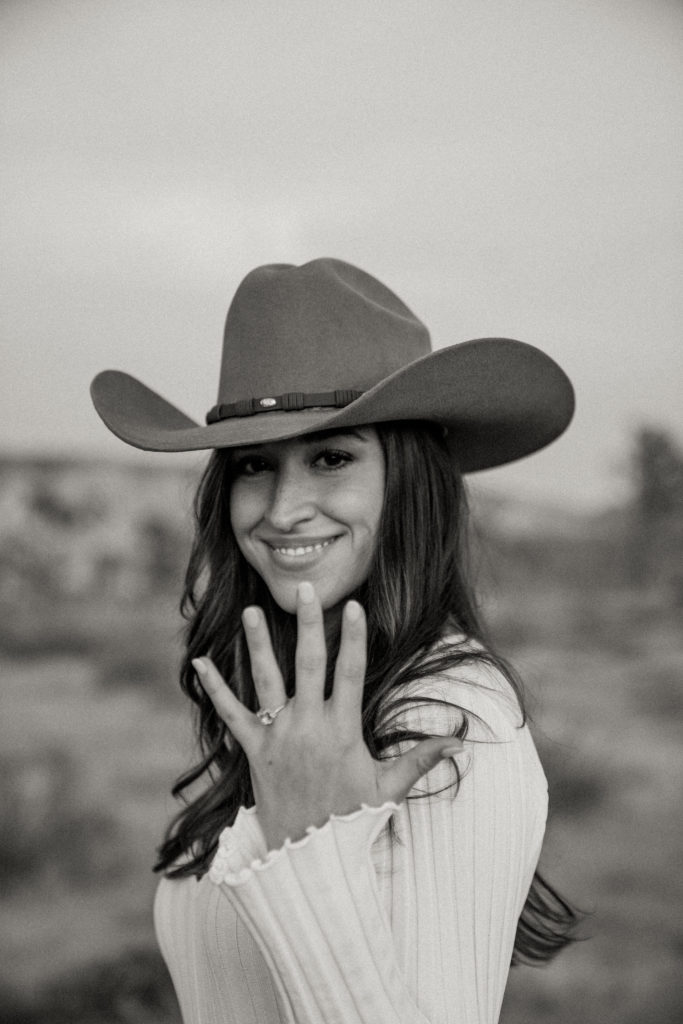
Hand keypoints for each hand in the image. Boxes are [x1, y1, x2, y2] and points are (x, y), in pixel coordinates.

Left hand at [193, 581, 462, 850]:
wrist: (310, 858)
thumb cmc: (353, 820)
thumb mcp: (389, 787)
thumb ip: (422, 758)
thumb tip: (462, 742)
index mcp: (342, 729)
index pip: (350, 672)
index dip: (353, 638)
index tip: (354, 605)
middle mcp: (308, 725)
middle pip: (310, 663)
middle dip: (310, 623)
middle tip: (306, 589)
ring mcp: (278, 735)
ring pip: (267, 680)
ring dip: (259, 644)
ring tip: (251, 611)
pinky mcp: (254, 750)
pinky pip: (231, 714)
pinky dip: (215, 688)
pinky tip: (199, 661)